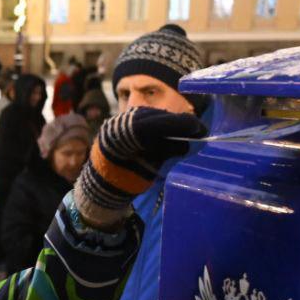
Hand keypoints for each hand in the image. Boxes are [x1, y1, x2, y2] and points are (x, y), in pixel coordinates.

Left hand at [74, 106, 206, 228]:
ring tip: (187, 131)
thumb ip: (165, 153)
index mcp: (120, 137)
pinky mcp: (121, 120)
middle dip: (178, 123)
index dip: (179, 125)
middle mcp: (118, 123)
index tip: (199, 129)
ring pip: (151, 114)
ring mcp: (118, 120)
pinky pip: (145, 117)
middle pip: (155, 116)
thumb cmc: (124, 182)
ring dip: (169, 122)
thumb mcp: (148, 170)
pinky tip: (170, 131)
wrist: (100, 185)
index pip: (154, 124)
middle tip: (198, 130)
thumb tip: (188, 142)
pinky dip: (159, 123)